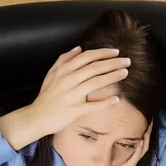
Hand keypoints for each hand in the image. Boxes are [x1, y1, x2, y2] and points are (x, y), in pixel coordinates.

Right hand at [0, 46, 130, 149]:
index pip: (87, 57)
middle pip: (94, 68)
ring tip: (125, 73)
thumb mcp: (51, 73)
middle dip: (113, 63)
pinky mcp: (75, 110)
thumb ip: (64, 59)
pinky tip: (117, 99)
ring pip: (96, 83)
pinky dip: (106, 102)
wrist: (37, 117)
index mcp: (64, 70)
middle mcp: (68, 80)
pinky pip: (93, 105)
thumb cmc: (47, 96)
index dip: (103, 53)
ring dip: (112, 77)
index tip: (116, 52)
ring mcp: (72, 95)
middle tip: (127, 61)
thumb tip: (79, 48)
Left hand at [94, 120, 151, 165]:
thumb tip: (109, 135)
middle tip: (150, 120)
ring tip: (148, 129)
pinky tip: (140, 141)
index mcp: (130, 156)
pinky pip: (135, 157)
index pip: (141, 141)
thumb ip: (112, 149)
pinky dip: (139, 149)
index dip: (144, 131)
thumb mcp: (110, 158)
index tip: (146, 120)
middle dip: (147, 132)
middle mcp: (132, 159)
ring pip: (142, 149)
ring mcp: (131, 163)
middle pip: (144, 143)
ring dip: (146, 139)